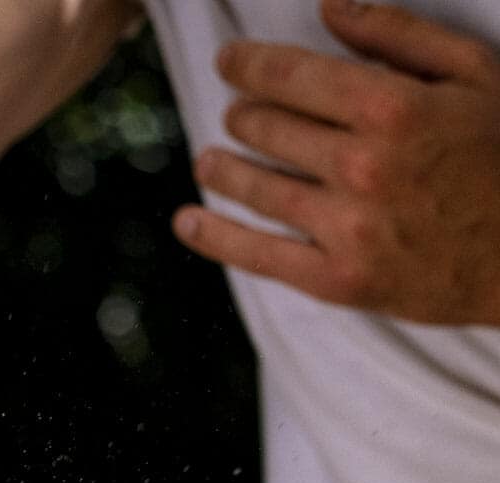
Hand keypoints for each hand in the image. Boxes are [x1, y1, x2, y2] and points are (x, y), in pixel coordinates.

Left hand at [173, 0, 499, 325]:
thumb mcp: (475, 74)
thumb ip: (398, 36)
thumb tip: (329, 7)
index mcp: (392, 108)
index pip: (289, 75)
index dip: (247, 64)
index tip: (228, 61)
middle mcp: (362, 166)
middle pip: (264, 128)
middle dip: (244, 115)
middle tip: (238, 116)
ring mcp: (347, 228)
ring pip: (253, 186)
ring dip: (223, 168)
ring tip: (211, 161)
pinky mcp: (340, 280)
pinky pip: (258, 255)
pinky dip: (214, 235)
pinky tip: (187, 222)